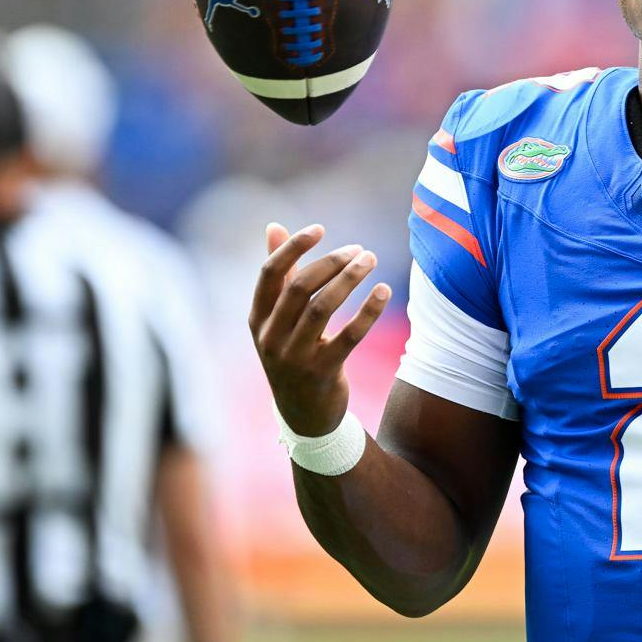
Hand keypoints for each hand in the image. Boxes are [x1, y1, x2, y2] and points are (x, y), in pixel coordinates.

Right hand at [249, 223, 391, 435]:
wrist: (303, 415)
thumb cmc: (293, 353)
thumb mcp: (278, 319)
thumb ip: (279, 275)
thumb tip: (274, 226)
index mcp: (257, 319)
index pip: (269, 274)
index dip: (293, 247)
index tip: (320, 229)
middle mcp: (270, 337)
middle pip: (299, 288)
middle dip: (331, 263)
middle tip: (360, 250)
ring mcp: (294, 357)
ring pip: (322, 308)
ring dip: (350, 279)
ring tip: (371, 260)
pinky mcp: (322, 372)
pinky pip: (349, 336)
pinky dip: (368, 311)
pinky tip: (384, 292)